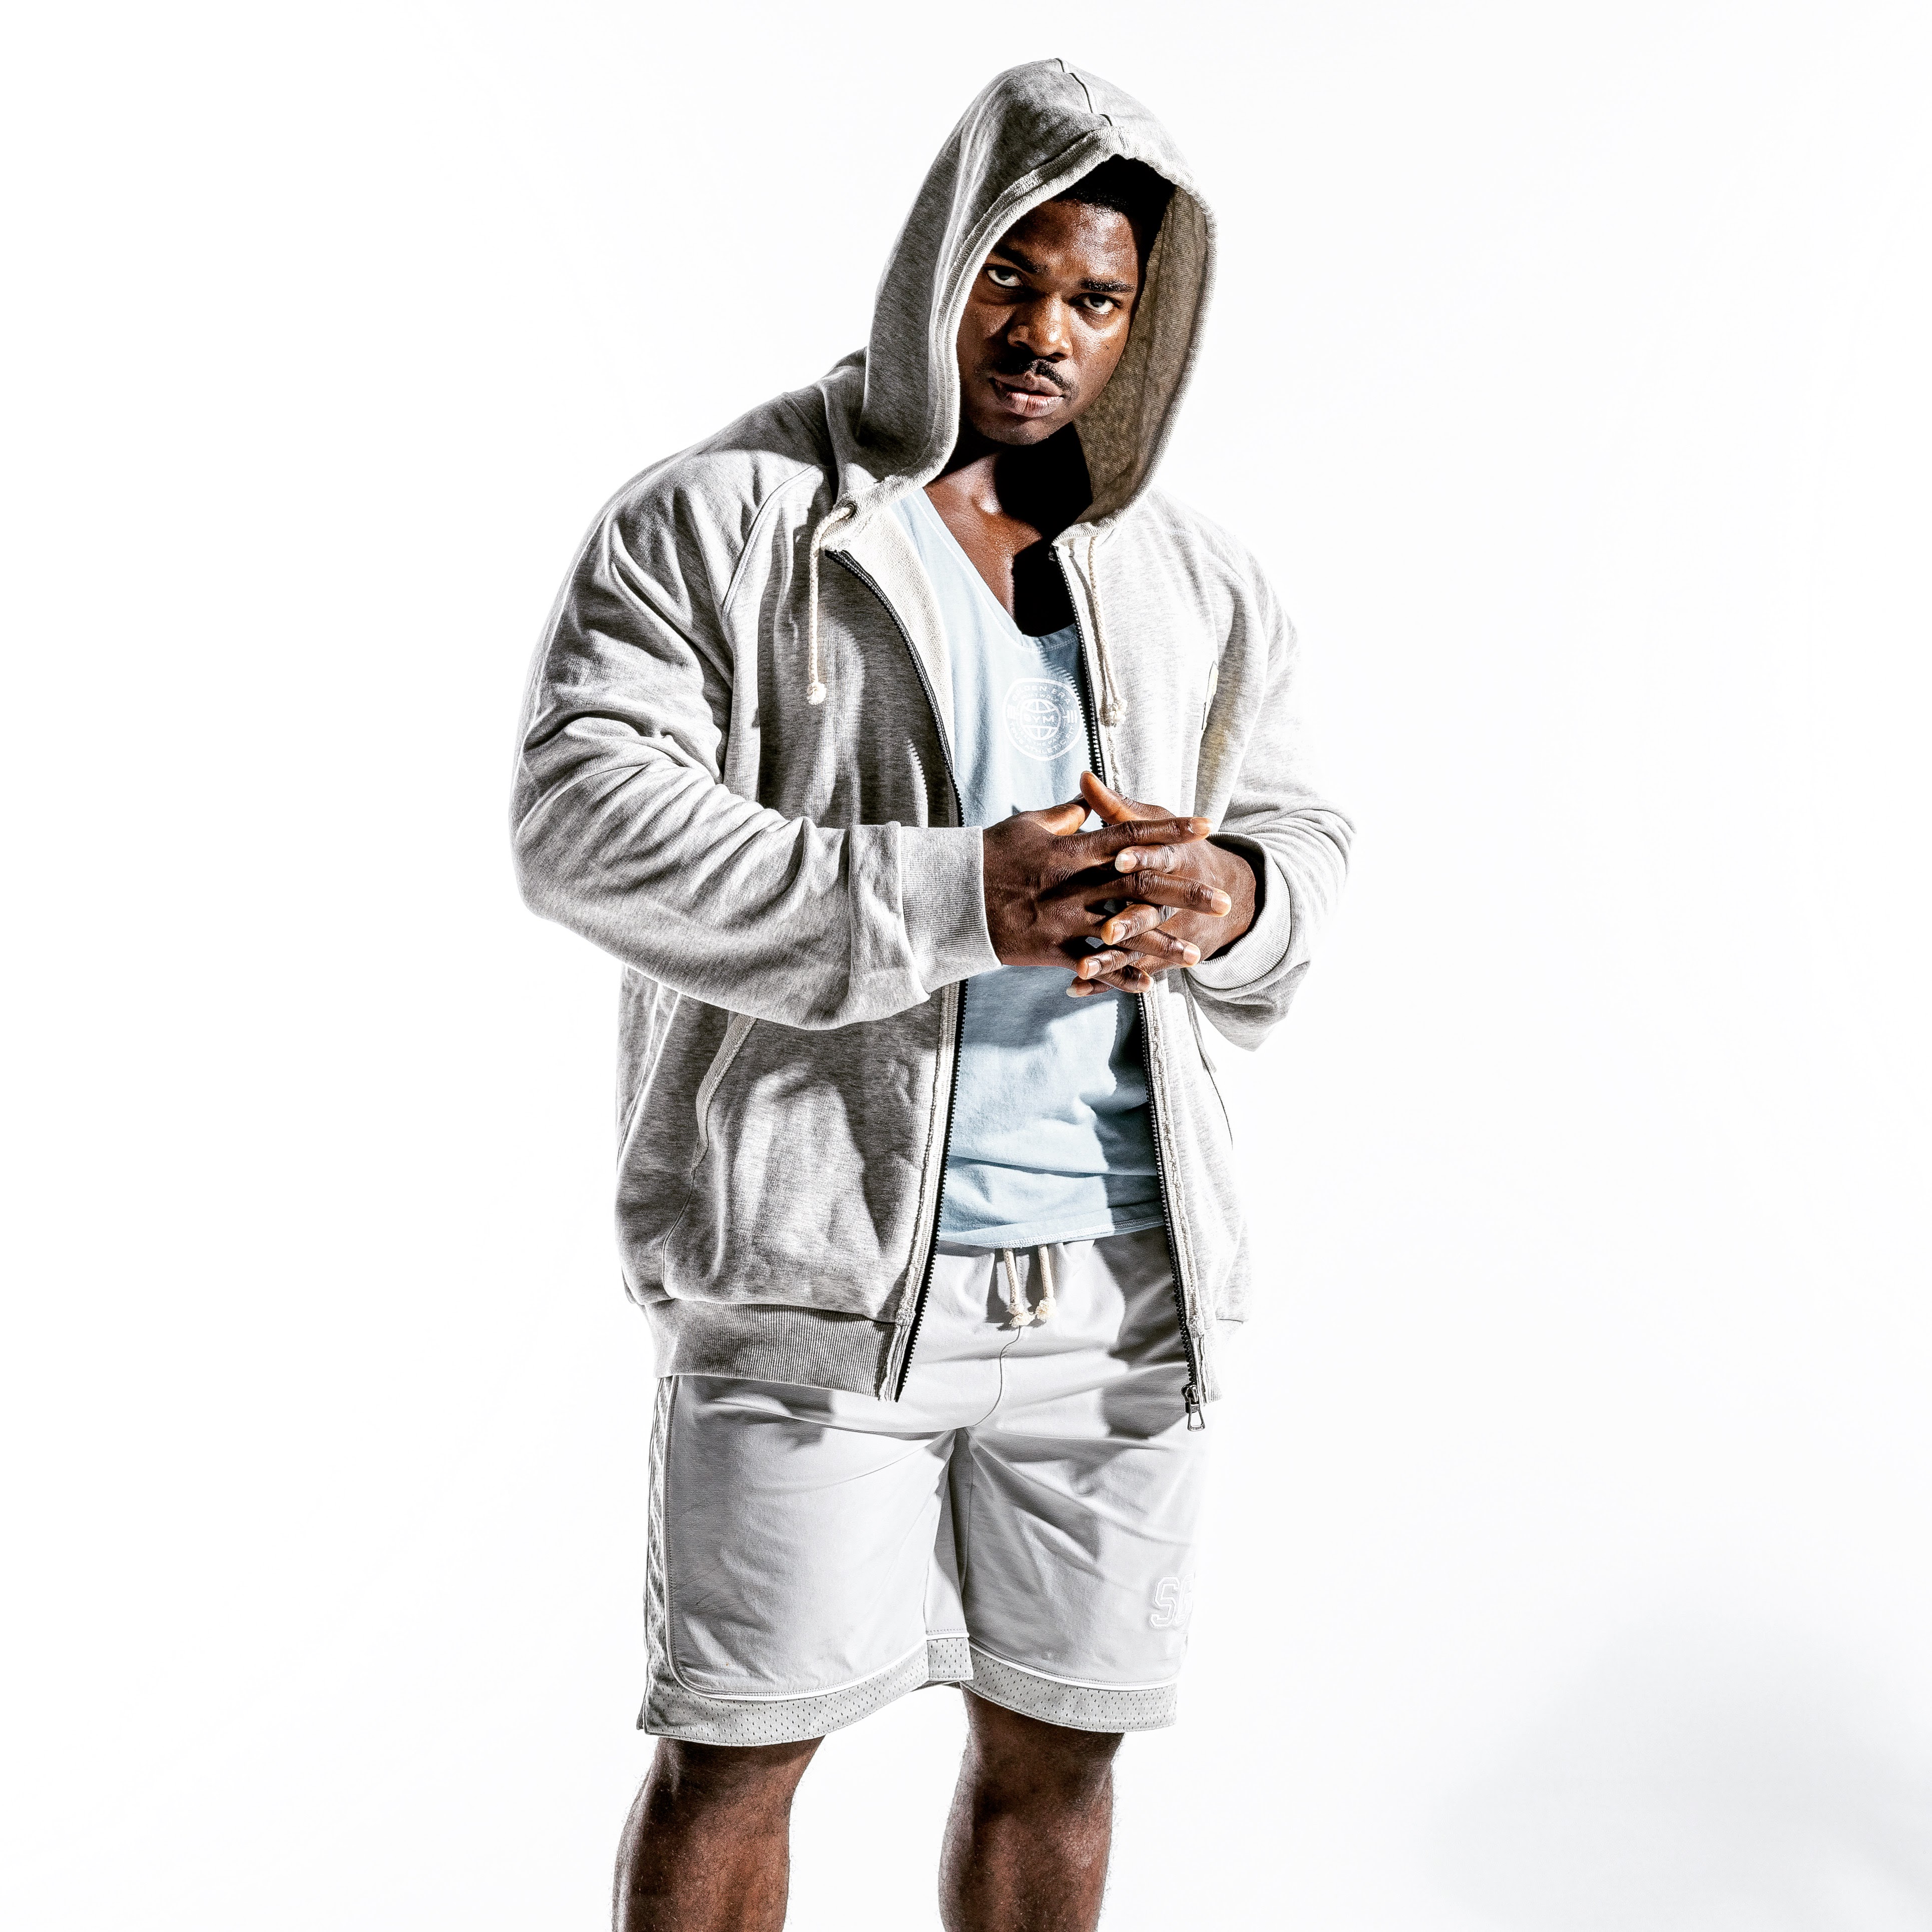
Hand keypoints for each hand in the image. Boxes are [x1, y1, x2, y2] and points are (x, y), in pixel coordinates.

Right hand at [982, 794, 1216, 976]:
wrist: (948, 895)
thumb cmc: (989, 854)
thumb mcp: (1027, 826)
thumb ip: (1066, 818)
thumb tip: (1091, 802)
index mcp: (1072, 850)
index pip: (1131, 834)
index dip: (1169, 829)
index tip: (1204, 825)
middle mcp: (1075, 885)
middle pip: (1141, 884)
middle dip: (1185, 892)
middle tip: (1223, 900)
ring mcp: (1064, 920)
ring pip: (1124, 932)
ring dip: (1163, 945)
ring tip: (1198, 953)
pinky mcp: (1049, 950)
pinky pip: (1091, 965)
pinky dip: (1119, 976)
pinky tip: (1148, 985)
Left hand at [1067, 773, 1255, 997]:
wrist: (1228, 894)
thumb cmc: (1175, 851)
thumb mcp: (1154, 824)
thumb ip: (1118, 808)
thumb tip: (1084, 776)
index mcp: (1175, 859)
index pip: (1160, 857)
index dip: (1141, 857)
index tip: (1120, 859)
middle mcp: (1174, 897)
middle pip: (1153, 909)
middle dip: (1131, 920)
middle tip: (1107, 930)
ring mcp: (1169, 930)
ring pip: (1141, 947)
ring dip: (1113, 960)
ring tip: (1083, 967)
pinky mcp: (1159, 955)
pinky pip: (1132, 970)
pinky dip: (1106, 980)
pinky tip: (1076, 987)